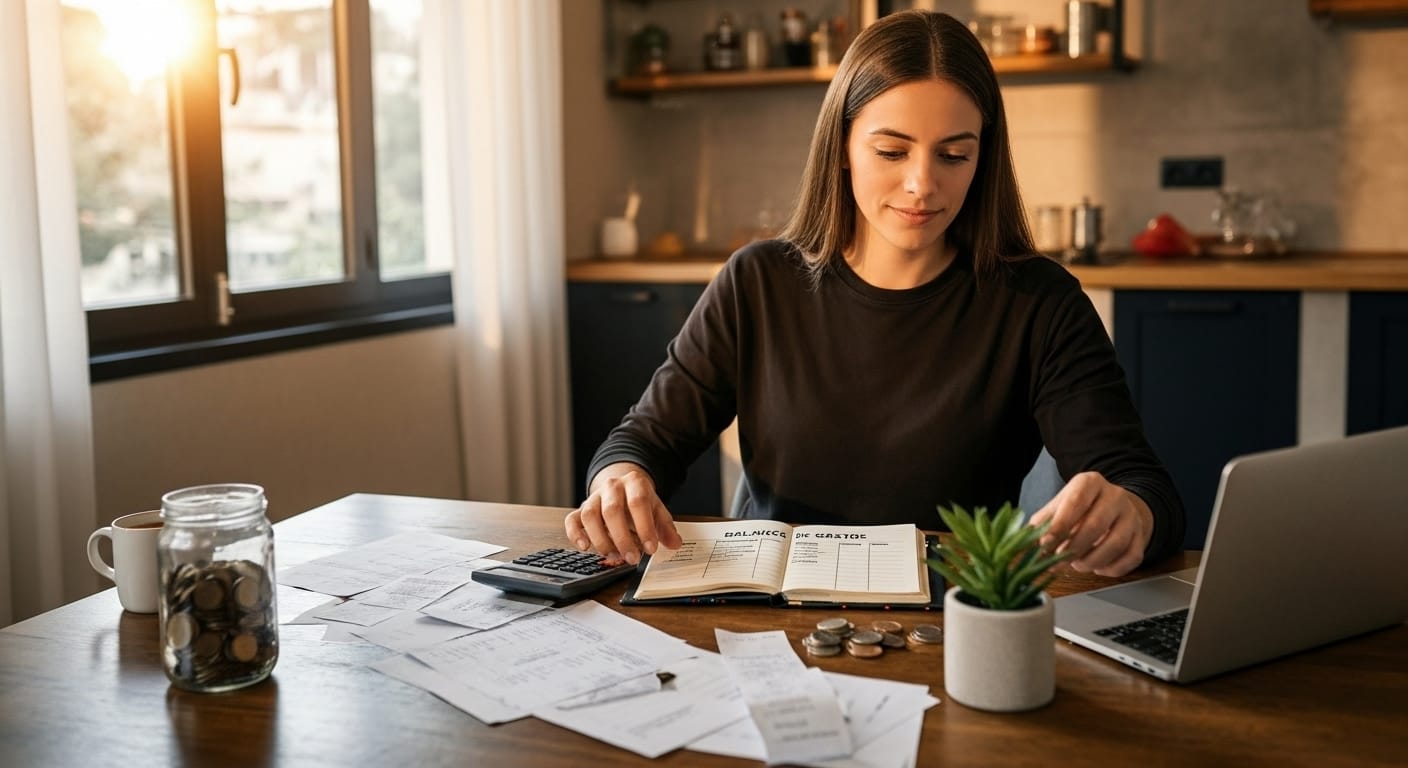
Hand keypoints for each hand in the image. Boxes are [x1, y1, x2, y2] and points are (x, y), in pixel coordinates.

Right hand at [563, 463, 681, 565]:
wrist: (622, 487)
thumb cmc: (640, 502)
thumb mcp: (657, 509)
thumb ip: (666, 527)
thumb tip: (675, 544)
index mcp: (634, 483)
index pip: (638, 502)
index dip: (644, 527)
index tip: (651, 548)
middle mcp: (612, 487)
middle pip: (612, 510)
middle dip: (622, 538)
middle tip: (633, 559)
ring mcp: (594, 497)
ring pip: (590, 515)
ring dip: (601, 539)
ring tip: (614, 556)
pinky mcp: (581, 509)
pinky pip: (572, 520)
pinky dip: (575, 534)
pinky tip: (584, 547)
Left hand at [1027, 471, 1152, 576]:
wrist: (1118, 506)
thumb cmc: (1082, 507)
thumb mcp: (1061, 504)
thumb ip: (1044, 520)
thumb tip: (1027, 539)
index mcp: (1090, 483)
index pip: (1075, 503)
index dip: (1059, 526)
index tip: (1045, 544)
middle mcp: (1115, 496)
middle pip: (1095, 525)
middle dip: (1074, 548)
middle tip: (1059, 561)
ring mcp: (1131, 516)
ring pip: (1115, 544)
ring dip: (1092, 561)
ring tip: (1077, 565)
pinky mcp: (1141, 536)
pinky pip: (1130, 558)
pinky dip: (1111, 569)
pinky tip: (1097, 567)